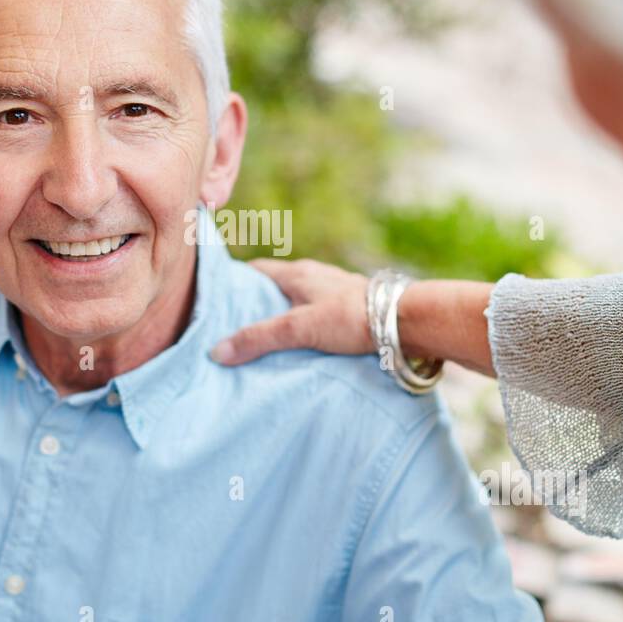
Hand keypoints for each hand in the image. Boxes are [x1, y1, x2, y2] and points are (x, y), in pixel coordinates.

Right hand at [209, 258, 373, 364]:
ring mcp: (334, 290)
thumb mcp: (298, 329)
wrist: (404, 322)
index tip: (218, 302)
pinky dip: (305, 324)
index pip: (256, 270)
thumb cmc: (351, 317)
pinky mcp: (350, 307)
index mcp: (298, 273)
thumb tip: (217, 351)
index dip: (235, 284)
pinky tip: (304, 344)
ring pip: (298, 300)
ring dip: (283, 316)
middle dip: (257, 304)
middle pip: (276, 287)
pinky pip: (317, 313)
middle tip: (237, 327)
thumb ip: (259, 338)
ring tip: (267, 340)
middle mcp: (315, 276)